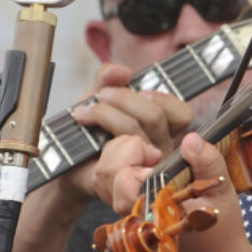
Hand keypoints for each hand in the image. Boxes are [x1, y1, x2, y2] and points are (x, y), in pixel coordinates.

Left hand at [67, 62, 194, 199]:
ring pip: (135, 131)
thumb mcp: (98, 95)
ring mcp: (144, 169)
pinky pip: (119, 152)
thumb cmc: (90, 130)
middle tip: (101, 96)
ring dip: (107, 114)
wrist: (69, 164)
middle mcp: (160, 150)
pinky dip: (102, 133)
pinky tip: (88, 134)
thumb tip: (123, 71)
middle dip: (125, 98)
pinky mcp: (123, 180)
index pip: (183, 114)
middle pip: (156, 117)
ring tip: (85, 112)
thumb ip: (109, 78)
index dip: (162, 97)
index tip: (137, 87)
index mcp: (162, 130)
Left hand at [100, 131, 249, 251]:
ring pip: (102, 176)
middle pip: (105, 173)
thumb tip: (189, 139)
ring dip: (122, 156)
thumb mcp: (222, 191)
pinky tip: (143, 165)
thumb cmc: (219, 229)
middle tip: (152, 154)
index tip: (156, 156)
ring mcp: (126, 215)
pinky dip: (120, 165)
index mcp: (155, 211)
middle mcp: (134, 215)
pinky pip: (107, 184)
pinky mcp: (124, 211)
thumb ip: (207, 162)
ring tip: (149, 158)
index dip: (135, 158)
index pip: (123, 179)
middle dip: (126, 151)